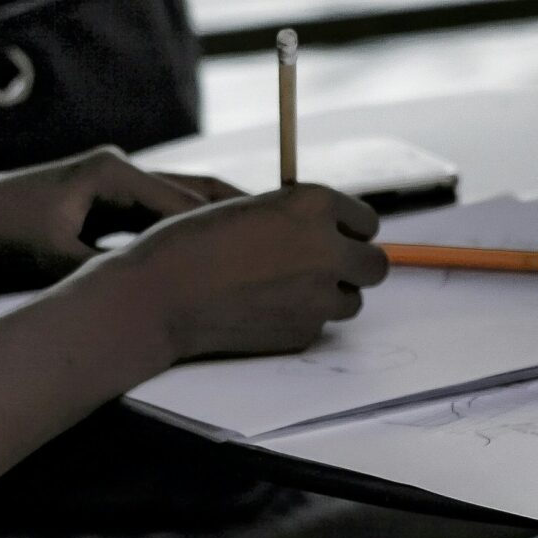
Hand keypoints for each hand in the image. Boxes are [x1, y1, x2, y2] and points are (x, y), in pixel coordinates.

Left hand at [0, 146, 241, 307]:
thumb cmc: (0, 233)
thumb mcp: (55, 259)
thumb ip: (105, 272)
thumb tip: (150, 293)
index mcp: (111, 173)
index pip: (182, 202)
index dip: (224, 227)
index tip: (263, 246)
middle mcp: (118, 173)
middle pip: (193, 195)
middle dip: (236, 218)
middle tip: (283, 241)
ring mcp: (113, 189)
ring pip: (179, 207)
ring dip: (214, 228)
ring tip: (261, 252)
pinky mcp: (105, 208)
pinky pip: (158, 222)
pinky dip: (185, 238)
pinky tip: (210, 262)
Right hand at [88, 183, 390, 363]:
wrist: (161, 295)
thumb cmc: (193, 242)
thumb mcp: (250, 209)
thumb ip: (294, 218)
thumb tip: (328, 234)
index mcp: (313, 204)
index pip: (366, 220)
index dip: (348, 229)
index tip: (333, 235)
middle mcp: (325, 249)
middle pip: (376, 265)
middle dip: (356, 265)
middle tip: (327, 267)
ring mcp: (318, 295)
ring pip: (352, 301)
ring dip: (331, 294)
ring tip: (289, 289)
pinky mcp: (303, 332)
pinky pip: (320, 325)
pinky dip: (302, 319)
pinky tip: (265, 310)